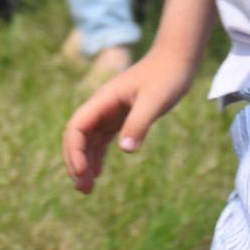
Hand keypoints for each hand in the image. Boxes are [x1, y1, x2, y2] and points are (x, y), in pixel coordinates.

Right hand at [61, 52, 192, 195]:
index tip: (81, 172)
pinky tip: (98, 174)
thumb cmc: (166, 77)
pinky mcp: (120, 117)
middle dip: (75, 162)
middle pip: (77, 137)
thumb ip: (139, 123)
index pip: (77, 127)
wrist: (176, 60)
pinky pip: (102, 140)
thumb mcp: (155, 100)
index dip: (74, 150)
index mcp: (103, 100)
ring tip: (87, 189)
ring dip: (84, 163)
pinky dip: (97, 157)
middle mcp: (101, 106)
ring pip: (88, 141)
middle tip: (83, 189)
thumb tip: (125, 150)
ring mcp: (109, 112)